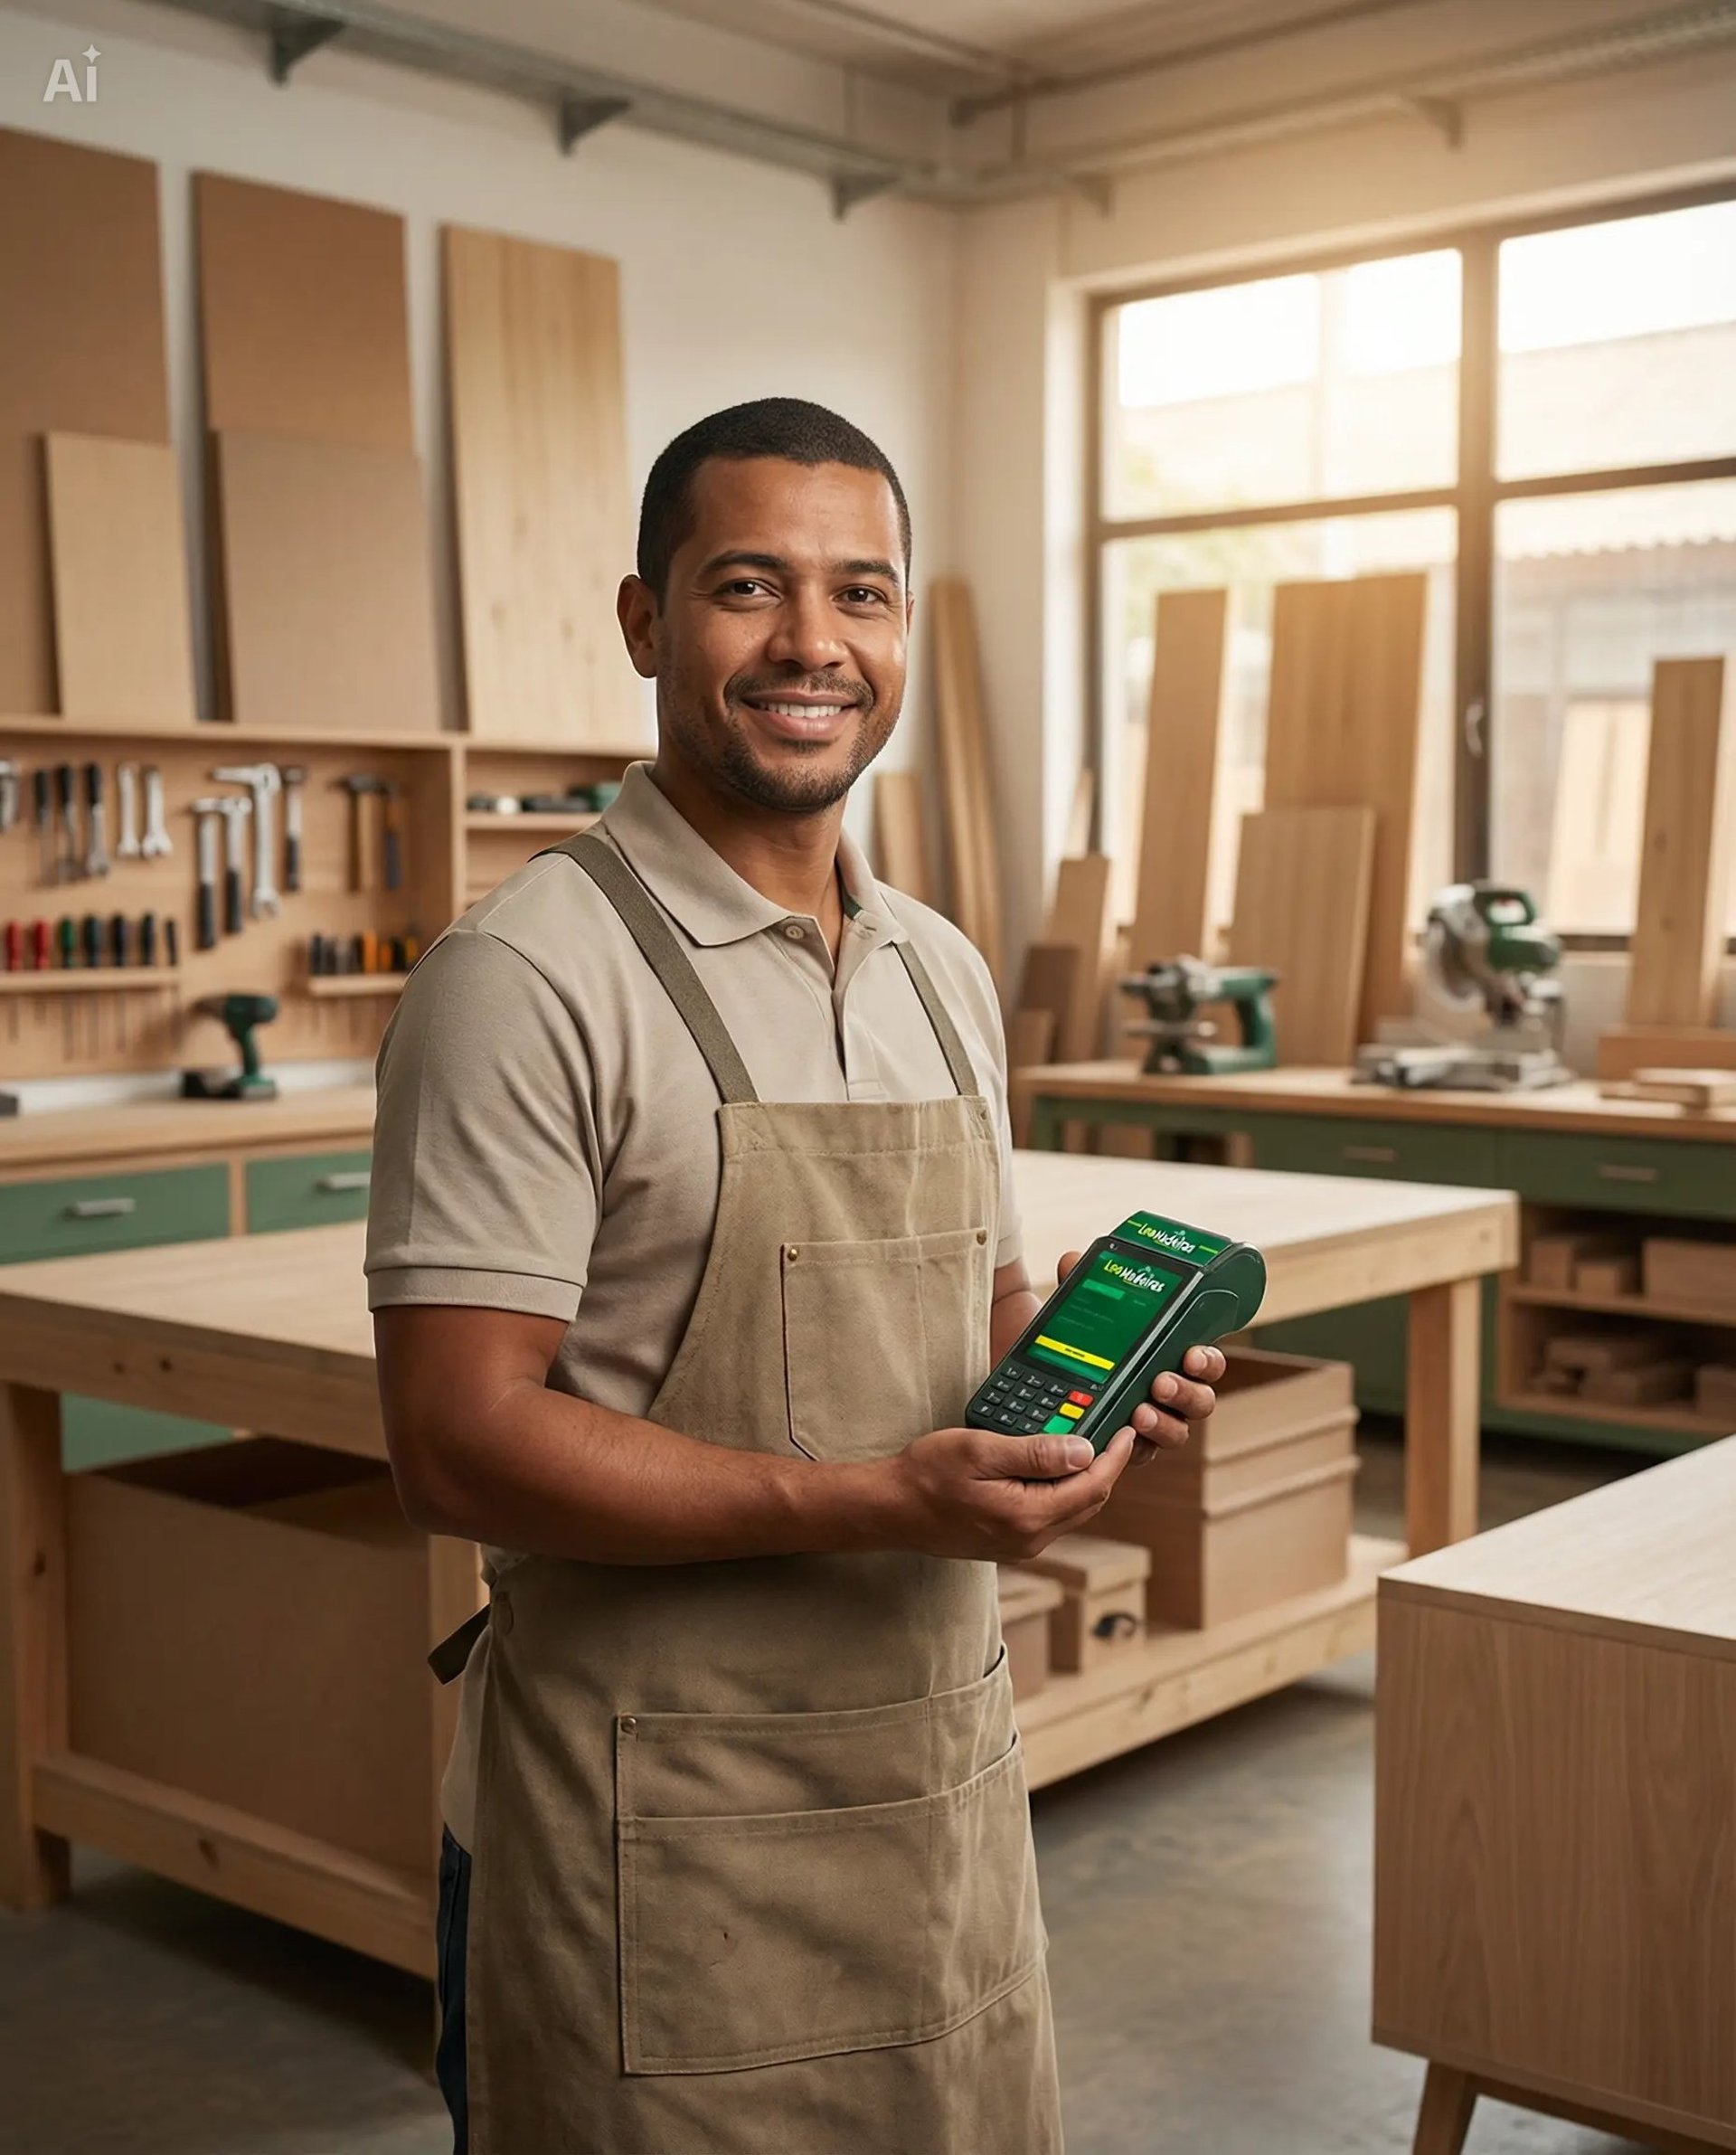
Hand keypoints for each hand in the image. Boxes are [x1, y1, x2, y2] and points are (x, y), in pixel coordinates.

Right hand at [880, 1423, 1135, 1562]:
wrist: (891, 1509)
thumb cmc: (927, 1475)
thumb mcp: (981, 1450)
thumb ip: (1035, 1453)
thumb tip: (1084, 1452)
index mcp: (1028, 1516)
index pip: (1093, 1487)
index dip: (1116, 1457)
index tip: (1128, 1431)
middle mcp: (1030, 1538)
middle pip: (1088, 1502)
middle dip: (1105, 1467)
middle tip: (1111, 1432)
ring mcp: (1020, 1544)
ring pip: (1071, 1510)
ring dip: (1083, 1479)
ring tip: (1084, 1444)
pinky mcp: (1009, 1542)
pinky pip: (1049, 1515)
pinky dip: (1060, 1491)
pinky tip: (1050, 1466)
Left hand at [1056, 1250, 1225, 1465]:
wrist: (1044, 1390)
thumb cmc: (1082, 1349)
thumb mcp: (1081, 1315)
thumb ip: (1082, 1289)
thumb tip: (1072, 1260)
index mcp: (1171, 1359)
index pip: (1205, 1361)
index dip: (1207, 1360)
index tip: (1192, 1354)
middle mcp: (1171, 1395)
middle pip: (1201, 1401)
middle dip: (1186, 1392)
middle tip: (1161, 1382)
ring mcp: (1154, 1424)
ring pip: (1178, 1432)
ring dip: (1164, 1423)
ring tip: (1139, 1412)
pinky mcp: (1129, 1448)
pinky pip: (1143, 1454)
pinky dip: (1135, 1447)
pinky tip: (1119, 1436)